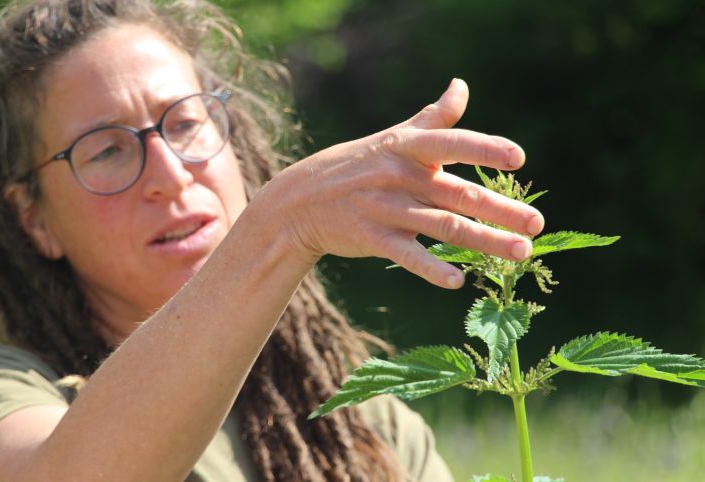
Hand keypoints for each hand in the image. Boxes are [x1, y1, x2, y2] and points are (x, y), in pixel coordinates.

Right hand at [263, 78, 543, 288]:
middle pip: (458, 193)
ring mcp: (386, 209)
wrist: (301, 200)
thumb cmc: (357, 164)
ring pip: (444, 226)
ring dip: (485, 241)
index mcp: (408, 147)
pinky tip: (458, 282)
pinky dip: (432, 269)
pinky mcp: (373, 238)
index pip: (451, 144)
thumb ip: (433, 117)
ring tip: (522, 252)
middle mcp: (400, 176)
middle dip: (501, 209)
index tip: (518, 159)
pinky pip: (407, 255)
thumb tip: (461, 86)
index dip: (484, 149)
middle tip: (536, 224)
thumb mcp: (393, 136)